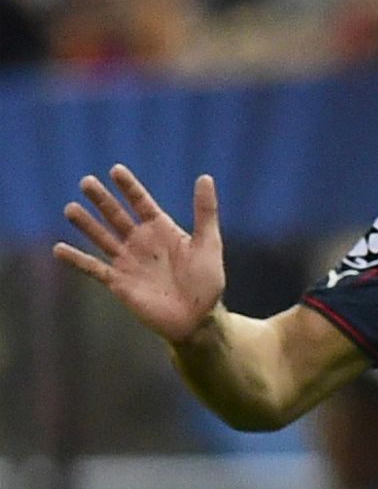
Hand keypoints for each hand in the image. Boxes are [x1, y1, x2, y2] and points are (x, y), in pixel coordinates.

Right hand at [54, 165, 225, 344]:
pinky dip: (76, 259)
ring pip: (101, 237)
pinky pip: (93, 268)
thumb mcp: (208, 242)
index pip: (141, 202)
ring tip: (70, 208)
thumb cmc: (207, 281)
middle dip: (102, 199)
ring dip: (86, 224)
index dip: (129, 187)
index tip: (115, 170)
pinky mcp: (118, 282)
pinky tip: (58, 249)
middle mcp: (141, 242)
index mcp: (162, 229)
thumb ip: (205, 211)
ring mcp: (128, 261)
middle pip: (116, 216)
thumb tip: (204, 177)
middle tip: (86, 181)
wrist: (197, 318)